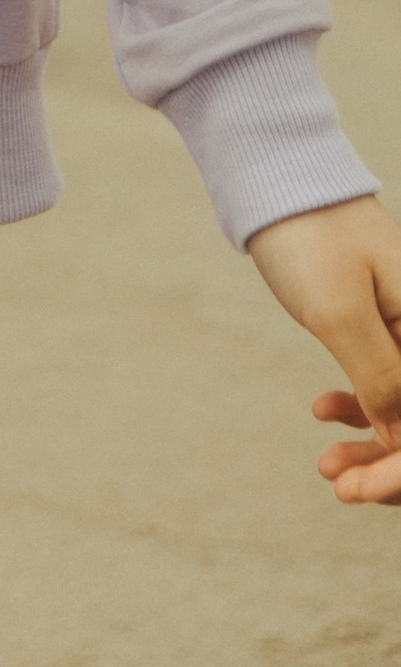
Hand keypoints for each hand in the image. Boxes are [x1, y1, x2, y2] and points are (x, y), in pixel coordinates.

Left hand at [247, 193, 400, 502]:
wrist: (276, 174)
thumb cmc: (310, 235)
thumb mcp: (342, 313)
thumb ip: (383, 379)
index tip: (366, 492)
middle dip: (392, 465)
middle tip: (339, 487)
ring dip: (374, 443)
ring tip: (327, 468)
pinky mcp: (380, 323)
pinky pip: (385, 380)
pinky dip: (360, 406)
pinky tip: (322, 414)